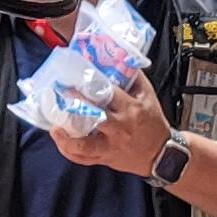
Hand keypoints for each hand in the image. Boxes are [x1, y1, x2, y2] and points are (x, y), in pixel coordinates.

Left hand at [48, 68, 171, 179]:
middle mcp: (119, 128)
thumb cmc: (153, 122)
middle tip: (59, 94)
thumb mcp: (147, 96)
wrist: (162, 154)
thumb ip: (133, 77)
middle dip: (74, 106)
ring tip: (54, 126)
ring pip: (84, 146)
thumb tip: (118, 57)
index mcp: (130, 109)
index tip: (73, 74)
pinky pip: (83, 159)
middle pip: (93, 118)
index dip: (89, 84)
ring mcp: (110, 145)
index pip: (108, 94)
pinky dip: (69, 151)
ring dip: (66, 138)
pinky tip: (59, 139)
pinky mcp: (104, 157)